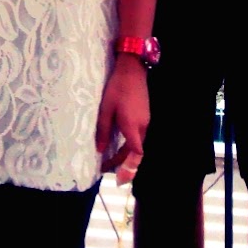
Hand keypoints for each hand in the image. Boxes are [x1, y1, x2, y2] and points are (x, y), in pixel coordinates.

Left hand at [96, 58, 148, 183]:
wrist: (133, 69)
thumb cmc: (117, 88)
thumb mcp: (106, 109)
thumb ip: (104, 131)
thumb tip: (101, 150)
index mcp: (132, 126)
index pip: (135, 153)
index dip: (128, 166)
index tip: (118, 177)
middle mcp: (142, 126)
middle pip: (136, 152)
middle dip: (123, 164)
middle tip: (108, 170)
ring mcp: (146, 121)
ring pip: (138, 144)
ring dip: (126, 154)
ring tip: (111, 160)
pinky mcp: (145, 115)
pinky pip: (139, 136)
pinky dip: (130, 144)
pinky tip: (119, 144)